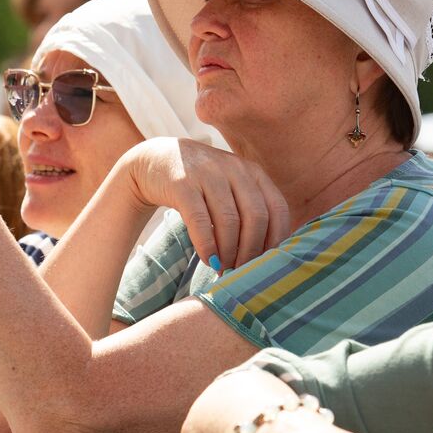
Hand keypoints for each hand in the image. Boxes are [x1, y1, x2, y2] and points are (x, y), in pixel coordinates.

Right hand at [123, 137, 290, 271]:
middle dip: (252, 251)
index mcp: (253, 172)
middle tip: (243, 271)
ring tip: (224, 268)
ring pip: (230, 220)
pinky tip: (208, 259)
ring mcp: (208, 173)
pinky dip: (207, 245)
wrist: (154, 161)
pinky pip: (200, 220)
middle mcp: (235, 168)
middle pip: (256, 217)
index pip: (278, 209)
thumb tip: (269, 257)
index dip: (276, 240)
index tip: (267, 263)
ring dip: (229, 252)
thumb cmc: (201, 184)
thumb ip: (250, 212)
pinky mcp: (182, 183)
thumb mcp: (231, 189)